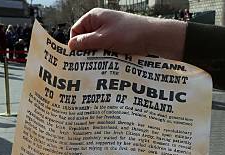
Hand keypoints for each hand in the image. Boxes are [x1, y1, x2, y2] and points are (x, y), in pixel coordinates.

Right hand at [68, 8, 186, 60]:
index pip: (76, 31)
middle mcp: (101, 23)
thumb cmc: (129, 34)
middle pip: (85, 39)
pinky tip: (108, 65)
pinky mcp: (118, 40)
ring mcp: (110, 31)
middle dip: (86, 52)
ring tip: (98, 67)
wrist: (154, 37)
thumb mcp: (104, 39)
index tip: (77, 59)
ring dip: (97, 56)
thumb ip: (86, 42)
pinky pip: (106, 49)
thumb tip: (70, 45)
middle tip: (86, 66)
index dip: (75, 44)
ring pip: (96, 46)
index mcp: (94, 17)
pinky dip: (106, 56)